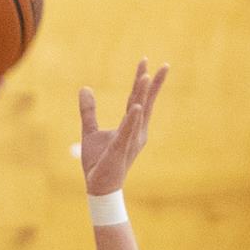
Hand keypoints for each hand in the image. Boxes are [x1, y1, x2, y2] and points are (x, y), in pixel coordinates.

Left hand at [79, 59, 168, 195]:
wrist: (99, 187)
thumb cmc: (98, 162)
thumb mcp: (90, 131)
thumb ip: (89, 110)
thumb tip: (85, 88)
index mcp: (131, 127)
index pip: (138, 99)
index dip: (142, 81)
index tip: (145, 62)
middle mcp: (136, 132)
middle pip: (144, 102)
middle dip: (151, 83)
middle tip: (164, 64)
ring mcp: (130, 140)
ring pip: (139, 113)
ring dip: (143, 94)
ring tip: (147, 76)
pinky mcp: (120, 149)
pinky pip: (127, 131)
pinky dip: (132, 118)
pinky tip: (137, 106)